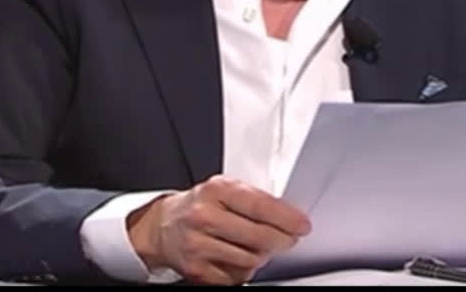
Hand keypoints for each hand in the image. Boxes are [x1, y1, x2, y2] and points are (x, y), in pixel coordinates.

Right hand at [127, 175, 310, 284]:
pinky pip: (236, 277)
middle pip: (258, 237)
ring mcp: (198, 245)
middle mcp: (204, 217)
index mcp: (215, 190)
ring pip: (250, 260)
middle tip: (289, 239)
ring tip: (256, 246)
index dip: (286, 218)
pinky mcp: (196, 270)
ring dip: (261, 256)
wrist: (164, 226)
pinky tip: (237, 257)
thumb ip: (253, 198)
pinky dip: (244, 270)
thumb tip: (289, 214)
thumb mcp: (225, 188)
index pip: (259, 206)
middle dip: (282, 240)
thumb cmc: (201, 204)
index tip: (302, 225)